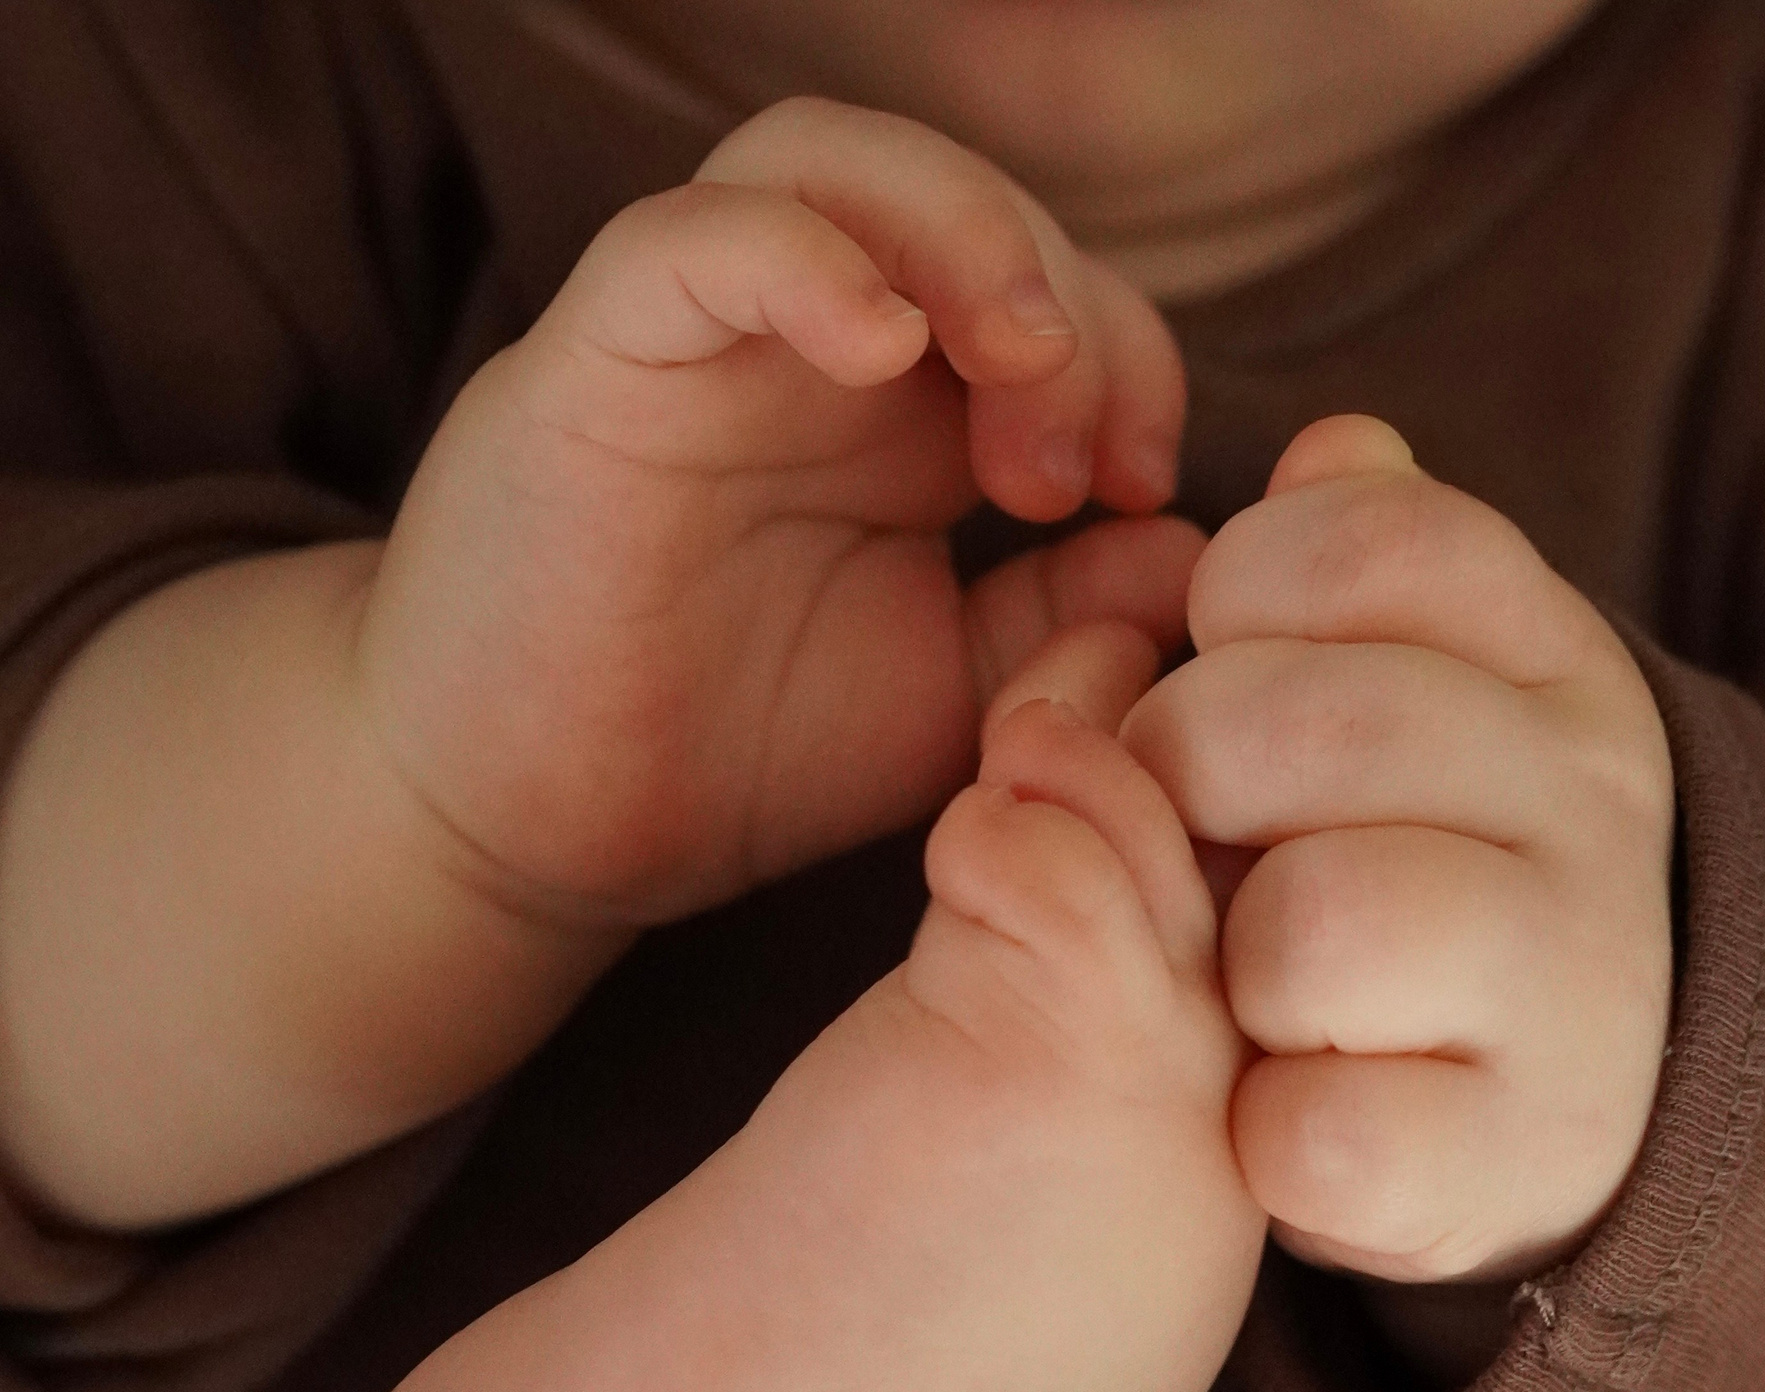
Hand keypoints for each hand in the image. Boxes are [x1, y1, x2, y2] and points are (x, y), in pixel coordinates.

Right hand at [353, 98, 1197, 929]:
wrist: (541, 830)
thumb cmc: (743, 751)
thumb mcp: (958, 688)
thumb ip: (1072, 612)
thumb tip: (1192, 546)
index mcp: (904, 404)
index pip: (1049, 288)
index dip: (1133, 357)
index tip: (1144, 492)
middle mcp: (806, 340)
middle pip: (961, 198)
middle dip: (1065, 305)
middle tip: (1075, 468)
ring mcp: (700, 334)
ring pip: (832, 158)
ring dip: (964, 237)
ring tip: (1017, 365)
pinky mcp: (592, 361)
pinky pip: (692, 238)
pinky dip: (801, 258)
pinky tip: (885, 343)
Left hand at [1123, 416, 1675, 1283]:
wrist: (1543, 1108)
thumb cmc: (1424, 861)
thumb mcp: (1420, 689)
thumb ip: (1366, 562)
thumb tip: (1333, 447)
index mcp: (1558, 662)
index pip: (1361, 540)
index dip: (1239, 598)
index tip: (1235, 664)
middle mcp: (1599, 801)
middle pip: (1295, 722)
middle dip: (1188, 780)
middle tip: (1208, 841)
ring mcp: (1580, 986)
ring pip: (1309, 926)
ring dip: (1238, 967)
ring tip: (1270, 987)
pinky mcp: (1521, 1156)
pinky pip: (1313, 1131)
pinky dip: (1266, 1132)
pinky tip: (1297, 1107)